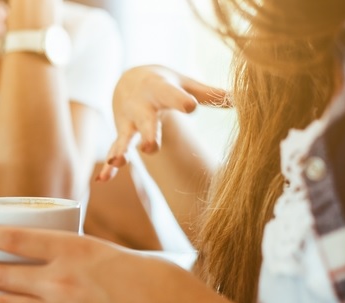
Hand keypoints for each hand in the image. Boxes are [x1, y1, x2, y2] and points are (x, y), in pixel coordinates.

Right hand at [98, 65, 229, 180]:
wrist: (128, 79)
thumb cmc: (165, 83)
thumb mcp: (184, 83)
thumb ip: (209, 93)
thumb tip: (242, 98)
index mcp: (160, 90)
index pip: (172, 95)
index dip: (181, 101)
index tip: (191, 107)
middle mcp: (142, 107)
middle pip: (146, 122)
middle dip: (148, 134)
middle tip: (152, 148)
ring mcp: (129, 123)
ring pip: (125, 138)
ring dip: (121, 151)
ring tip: (117, 163)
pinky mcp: (122, 135)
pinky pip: (114, 151)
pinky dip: (108, 167)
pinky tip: (103, 180)